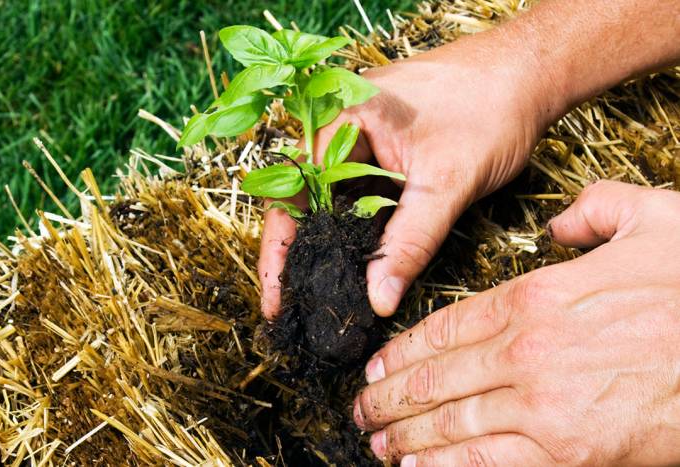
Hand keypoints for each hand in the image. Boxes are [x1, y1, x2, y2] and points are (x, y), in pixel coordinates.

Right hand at [259, 31, 555, 318]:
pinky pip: (360, 193)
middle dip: (300, 251)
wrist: (529, 73)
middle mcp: (343, 126)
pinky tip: (359, 258)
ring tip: (321, 289)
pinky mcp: (386, 149)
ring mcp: (364, 137)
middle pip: (306, 199)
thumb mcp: (447, 184)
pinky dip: (359, 226)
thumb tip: (378, 299)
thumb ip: (409, 244)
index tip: (275, 296)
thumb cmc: (491, 109)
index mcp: (343, 120)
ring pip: (335, 200)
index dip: (280, 249)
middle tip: (294, 303)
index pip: (293, 193)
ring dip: (331, 241)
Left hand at [354, 181, 679, 465]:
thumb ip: (593, 211)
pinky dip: (443, 466)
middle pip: (436, 376)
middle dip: (389, 397)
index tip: (378, 366)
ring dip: (404, 434)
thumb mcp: (652, 220)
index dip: (403, 350)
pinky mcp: (569, 450)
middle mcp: (526, 348)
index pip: (445, 326)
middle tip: (361, 410)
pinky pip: (486, 461)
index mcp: (536, 295)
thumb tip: (558, 224)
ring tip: (376, 442)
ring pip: (449, 420)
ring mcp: (542, 401)